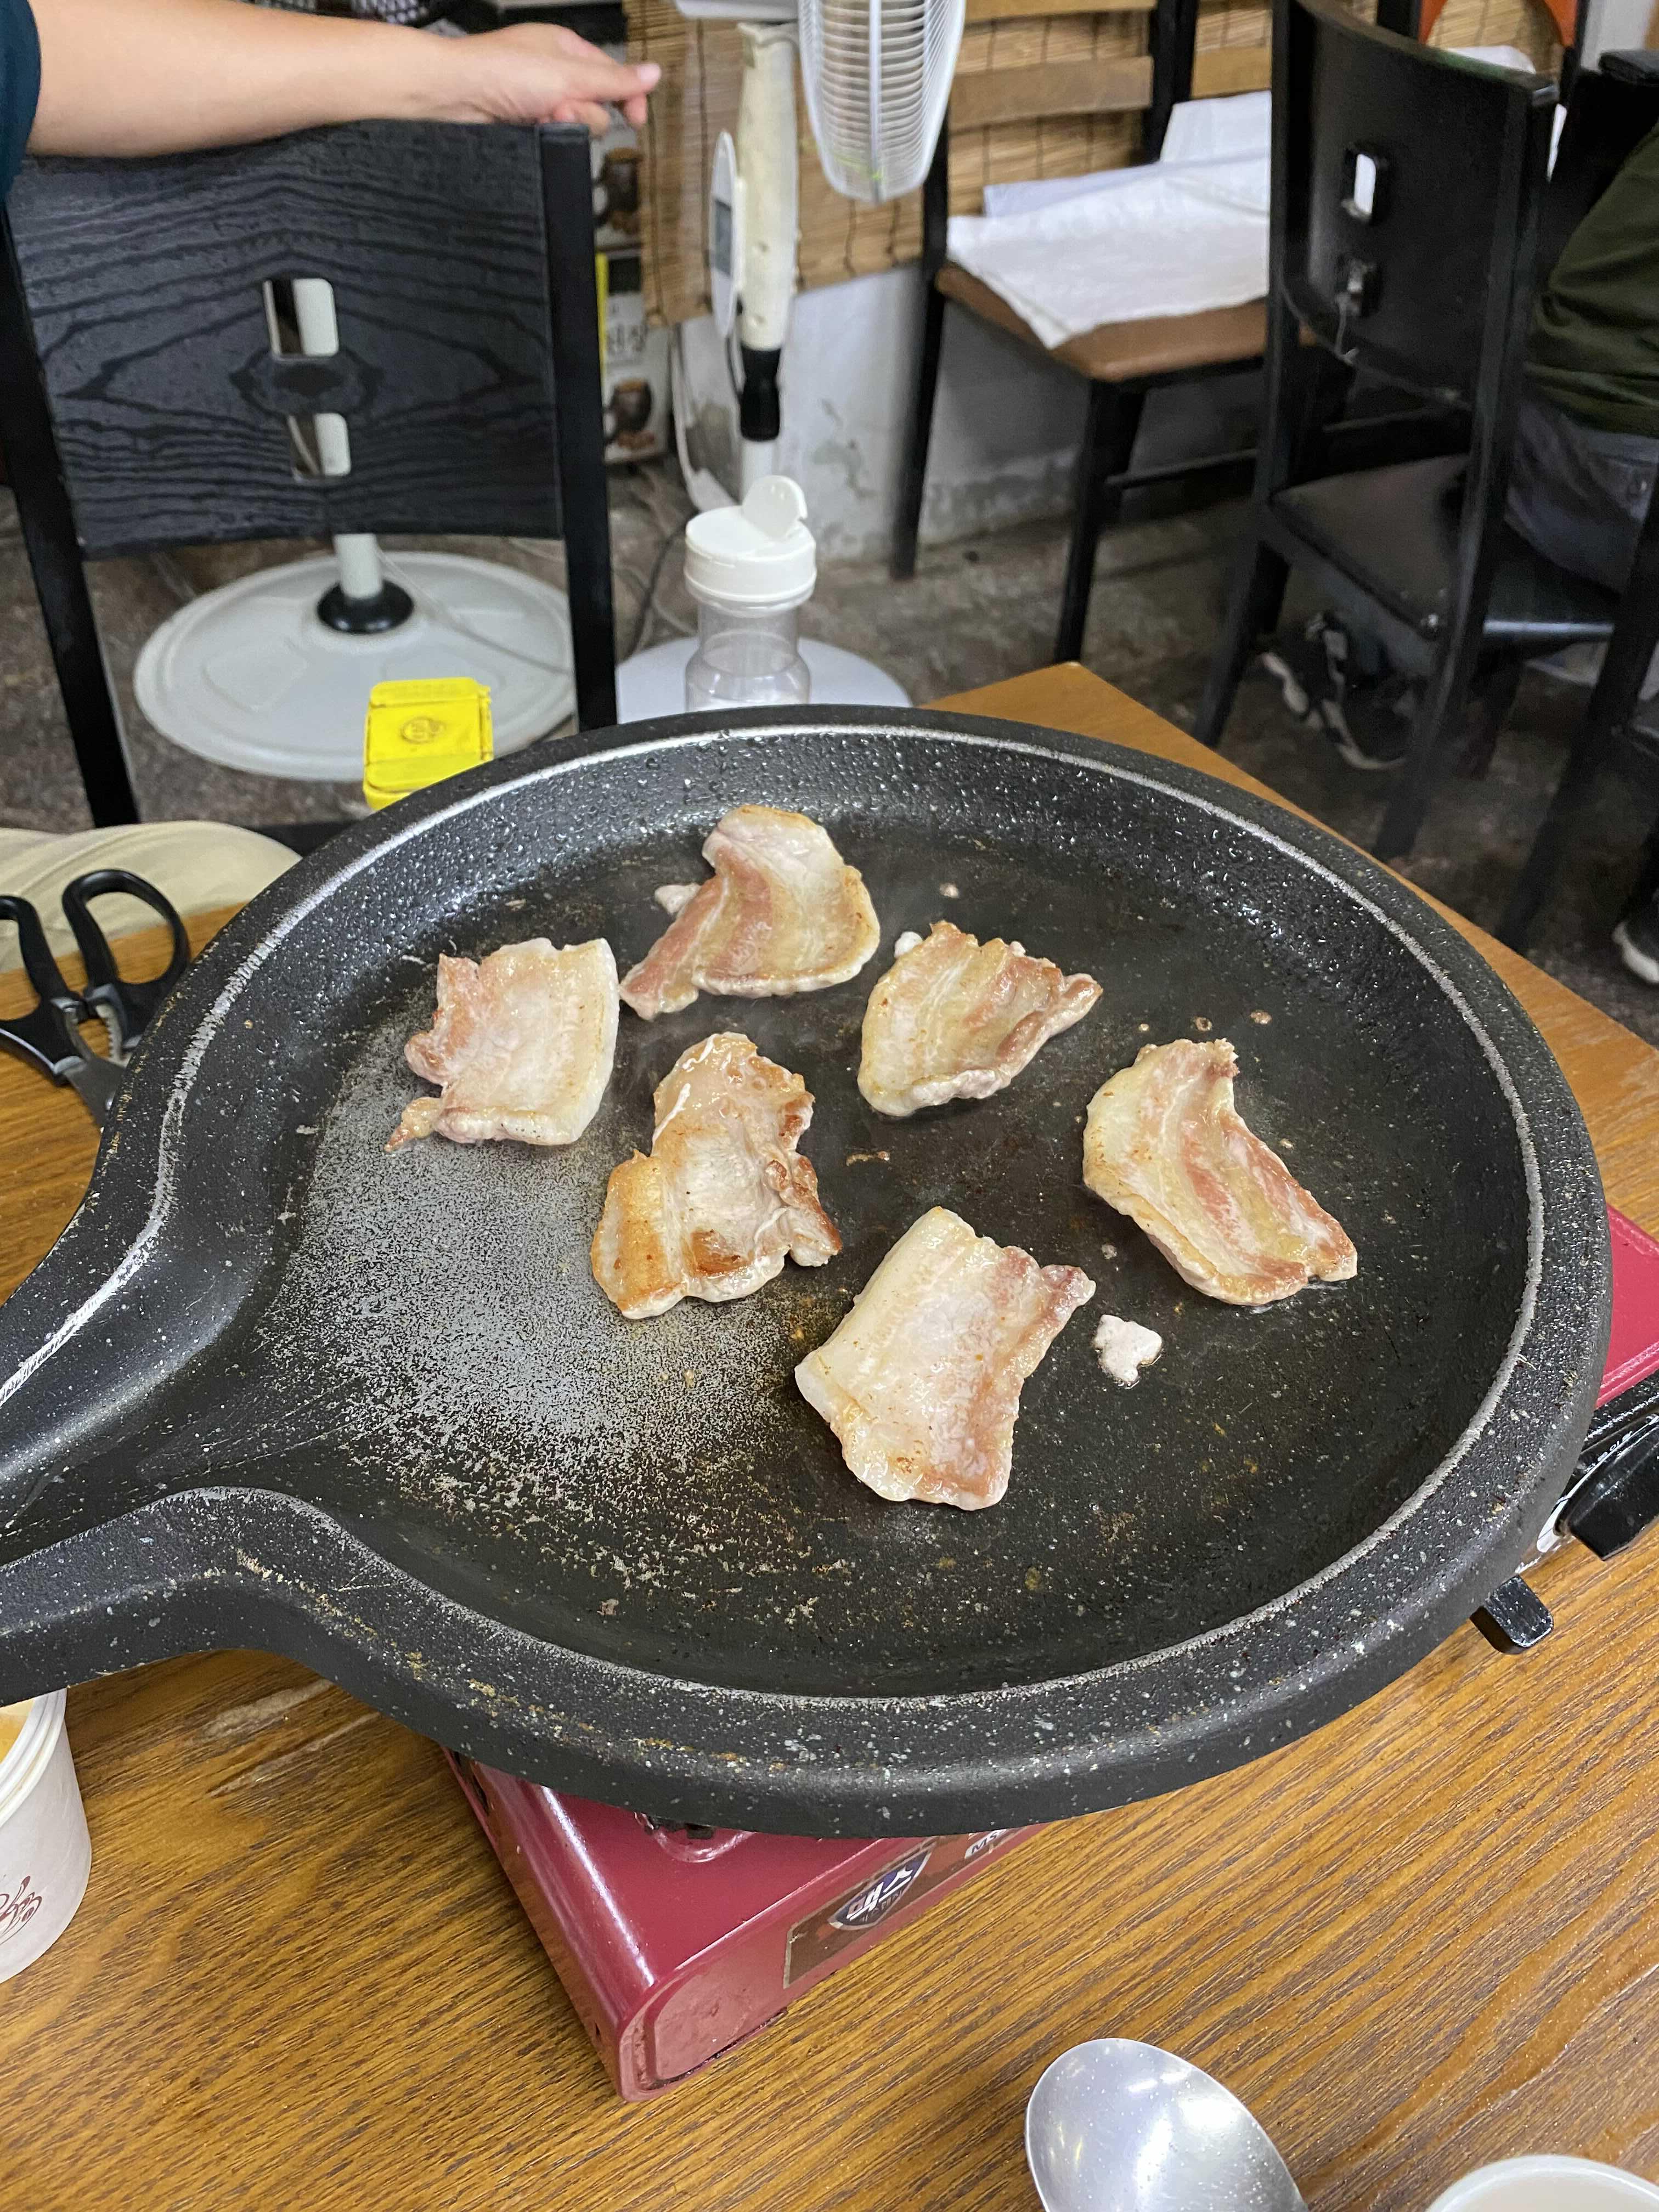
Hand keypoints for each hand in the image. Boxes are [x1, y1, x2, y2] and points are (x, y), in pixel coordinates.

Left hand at [434, 24, 660, 133]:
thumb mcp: (569, 74)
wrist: (456, 92)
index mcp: (568, 48)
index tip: (635, 120)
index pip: (613, 74)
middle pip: (598, 103)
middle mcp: (556, 71)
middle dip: (584, 110)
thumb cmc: (504, 71)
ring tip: (541, 114)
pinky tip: (532, 126)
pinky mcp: (527, 120)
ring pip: (577, 122)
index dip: (628, 96)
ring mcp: (541, 97)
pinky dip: (548, 132)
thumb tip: (655, 73)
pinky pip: (555, 133)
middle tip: (561, 105)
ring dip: (565, 121)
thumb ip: (614, 80)